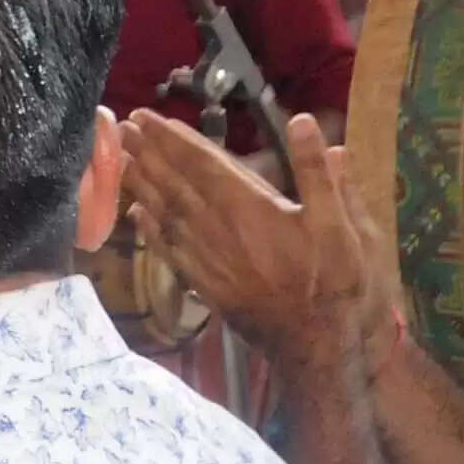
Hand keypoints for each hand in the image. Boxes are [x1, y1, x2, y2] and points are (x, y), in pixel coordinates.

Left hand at [120, 112, 370, 361]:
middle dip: (148, 153)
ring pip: (165, 213)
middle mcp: (220, 230)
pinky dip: (151, 228)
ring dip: (142, 184)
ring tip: (120, 159)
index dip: (172, 139)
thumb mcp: (343, 224)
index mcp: (251, 208)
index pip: (202, 164)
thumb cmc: (334, 282)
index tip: (146, 118)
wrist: (314, 344)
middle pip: (175, 184)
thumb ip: (320, 174)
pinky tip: (137, 214)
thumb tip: (303, 121)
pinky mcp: (205, 283)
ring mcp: (208, 258)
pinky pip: (169, 249)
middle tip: (120, 128)